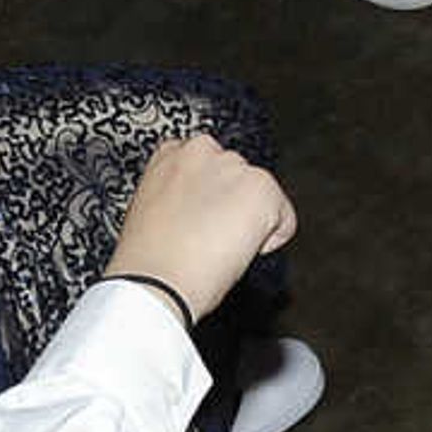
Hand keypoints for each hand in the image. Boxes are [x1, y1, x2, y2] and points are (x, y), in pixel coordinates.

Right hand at [106, 132, 296, 321]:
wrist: (154, 282)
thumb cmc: (147, 259)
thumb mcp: (152, 210)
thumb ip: (179, 196)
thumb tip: (199, 209)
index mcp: (171, 153)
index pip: (207, 165)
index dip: (209, 197)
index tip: (202, 219)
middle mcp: (204, 150)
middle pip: (237, 178)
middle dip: (232, 205)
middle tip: (212, 239)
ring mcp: (234, 168)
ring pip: (261, 195)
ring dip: (251, 220)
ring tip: (221, 249)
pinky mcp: (261, 189)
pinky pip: (284, 219)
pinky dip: (274, 238)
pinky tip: (243, 253)